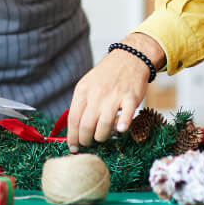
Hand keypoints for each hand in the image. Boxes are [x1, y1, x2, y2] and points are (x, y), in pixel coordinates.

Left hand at [67, 32, 163, 150]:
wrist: (130, 57)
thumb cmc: (107, 75)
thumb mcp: (88, 84)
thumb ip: (81, 104)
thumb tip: (74, 129)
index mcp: (83, 90)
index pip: (73, 119)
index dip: (72, 137)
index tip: (73, 147)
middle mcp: (97, 94)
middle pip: (86, 126)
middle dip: (85, 140)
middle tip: (88, 143)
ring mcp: (114, 96)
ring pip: (104, 126)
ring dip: (102, 137)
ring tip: (102, 137)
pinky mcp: (131, 98)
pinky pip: (126, 116)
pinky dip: (123, 125)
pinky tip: (120, 130)